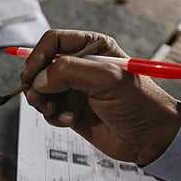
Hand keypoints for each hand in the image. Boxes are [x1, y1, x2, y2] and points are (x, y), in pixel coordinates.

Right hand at [21, 29, 180, 165]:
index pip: (54, 41)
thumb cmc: (139, 104)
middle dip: (36, 83)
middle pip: (41, 66)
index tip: (30, 74)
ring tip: (56, 111)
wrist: (150, 139)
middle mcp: (80, 66)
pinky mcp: (70, 109)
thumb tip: (39, 78)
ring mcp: (74, 88)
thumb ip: (70, 72)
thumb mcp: (107, 80)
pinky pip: (48, 109)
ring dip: (43, 102)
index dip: (38, 55)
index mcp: (92, 47)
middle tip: (39, 98)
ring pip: (40, 89)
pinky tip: (69, 120)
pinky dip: (53, 116)